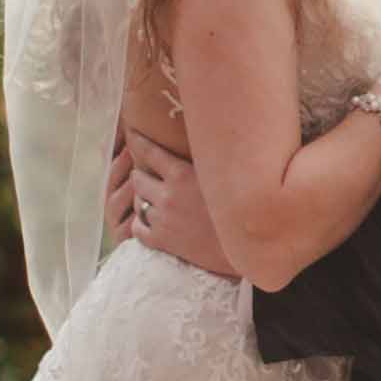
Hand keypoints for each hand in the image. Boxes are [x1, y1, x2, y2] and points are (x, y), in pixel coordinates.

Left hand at [112, 125, 238, 279]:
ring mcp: (163, 220)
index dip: (138, 143)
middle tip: (149, 174)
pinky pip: (136, 229)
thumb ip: (206, 158)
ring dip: (142, 199)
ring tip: (153, 199)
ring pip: (137, 203)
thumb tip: (204, 135)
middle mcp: (168, 196)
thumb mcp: (222, 175)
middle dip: (142, 175)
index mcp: (182, 175)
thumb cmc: (241, 206)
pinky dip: (140, 224)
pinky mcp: (162, 241)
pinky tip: (149, 221)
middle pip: (137, 178)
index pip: (148, 152)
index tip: (133, 136)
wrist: (246, 246)